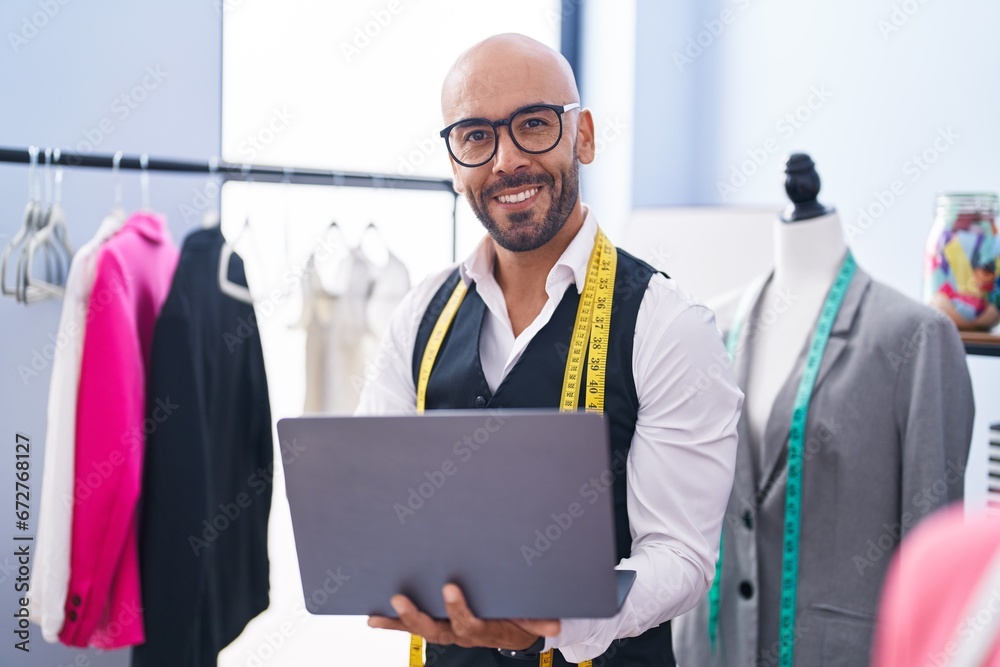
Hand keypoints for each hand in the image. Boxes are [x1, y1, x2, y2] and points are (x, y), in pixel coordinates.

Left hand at [367, 583, 560, 650]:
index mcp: (482, 630)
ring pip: (420, 629)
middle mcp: (459, 633)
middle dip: (416, 616)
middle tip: (401, 599)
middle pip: (435, 629)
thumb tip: (554, 625)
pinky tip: (373, 618)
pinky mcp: (436, 625)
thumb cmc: (519, 619)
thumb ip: (538, 621)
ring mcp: (446, 631)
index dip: (458, 609)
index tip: (449, 588)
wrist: (512, 634)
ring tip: (378, 613)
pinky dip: (391, 625)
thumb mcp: (531, 620)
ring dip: (398, 622)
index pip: (468, 623)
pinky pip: (411, 627)